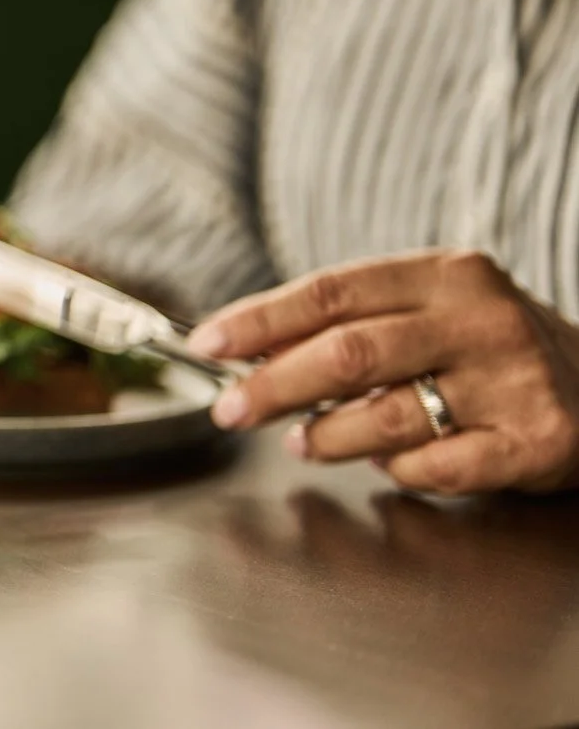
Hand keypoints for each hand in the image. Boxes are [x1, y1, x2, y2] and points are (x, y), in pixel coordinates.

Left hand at [193, 250, 578, 494]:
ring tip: (303, 442)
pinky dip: (396, 470)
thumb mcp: (427, 313)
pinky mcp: (536, 441)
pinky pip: (437, 466)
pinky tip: (386, 463)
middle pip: (350, 353)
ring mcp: (513, 381)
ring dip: (328, 436)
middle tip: (231, 409)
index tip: (208, 345)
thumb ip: (350, 324)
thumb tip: (250, 349)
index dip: (260, 320)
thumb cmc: (487, 350)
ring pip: (387, 415)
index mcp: (446, 275)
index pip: (331, 291)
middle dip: (275, 385)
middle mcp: (483, 321)